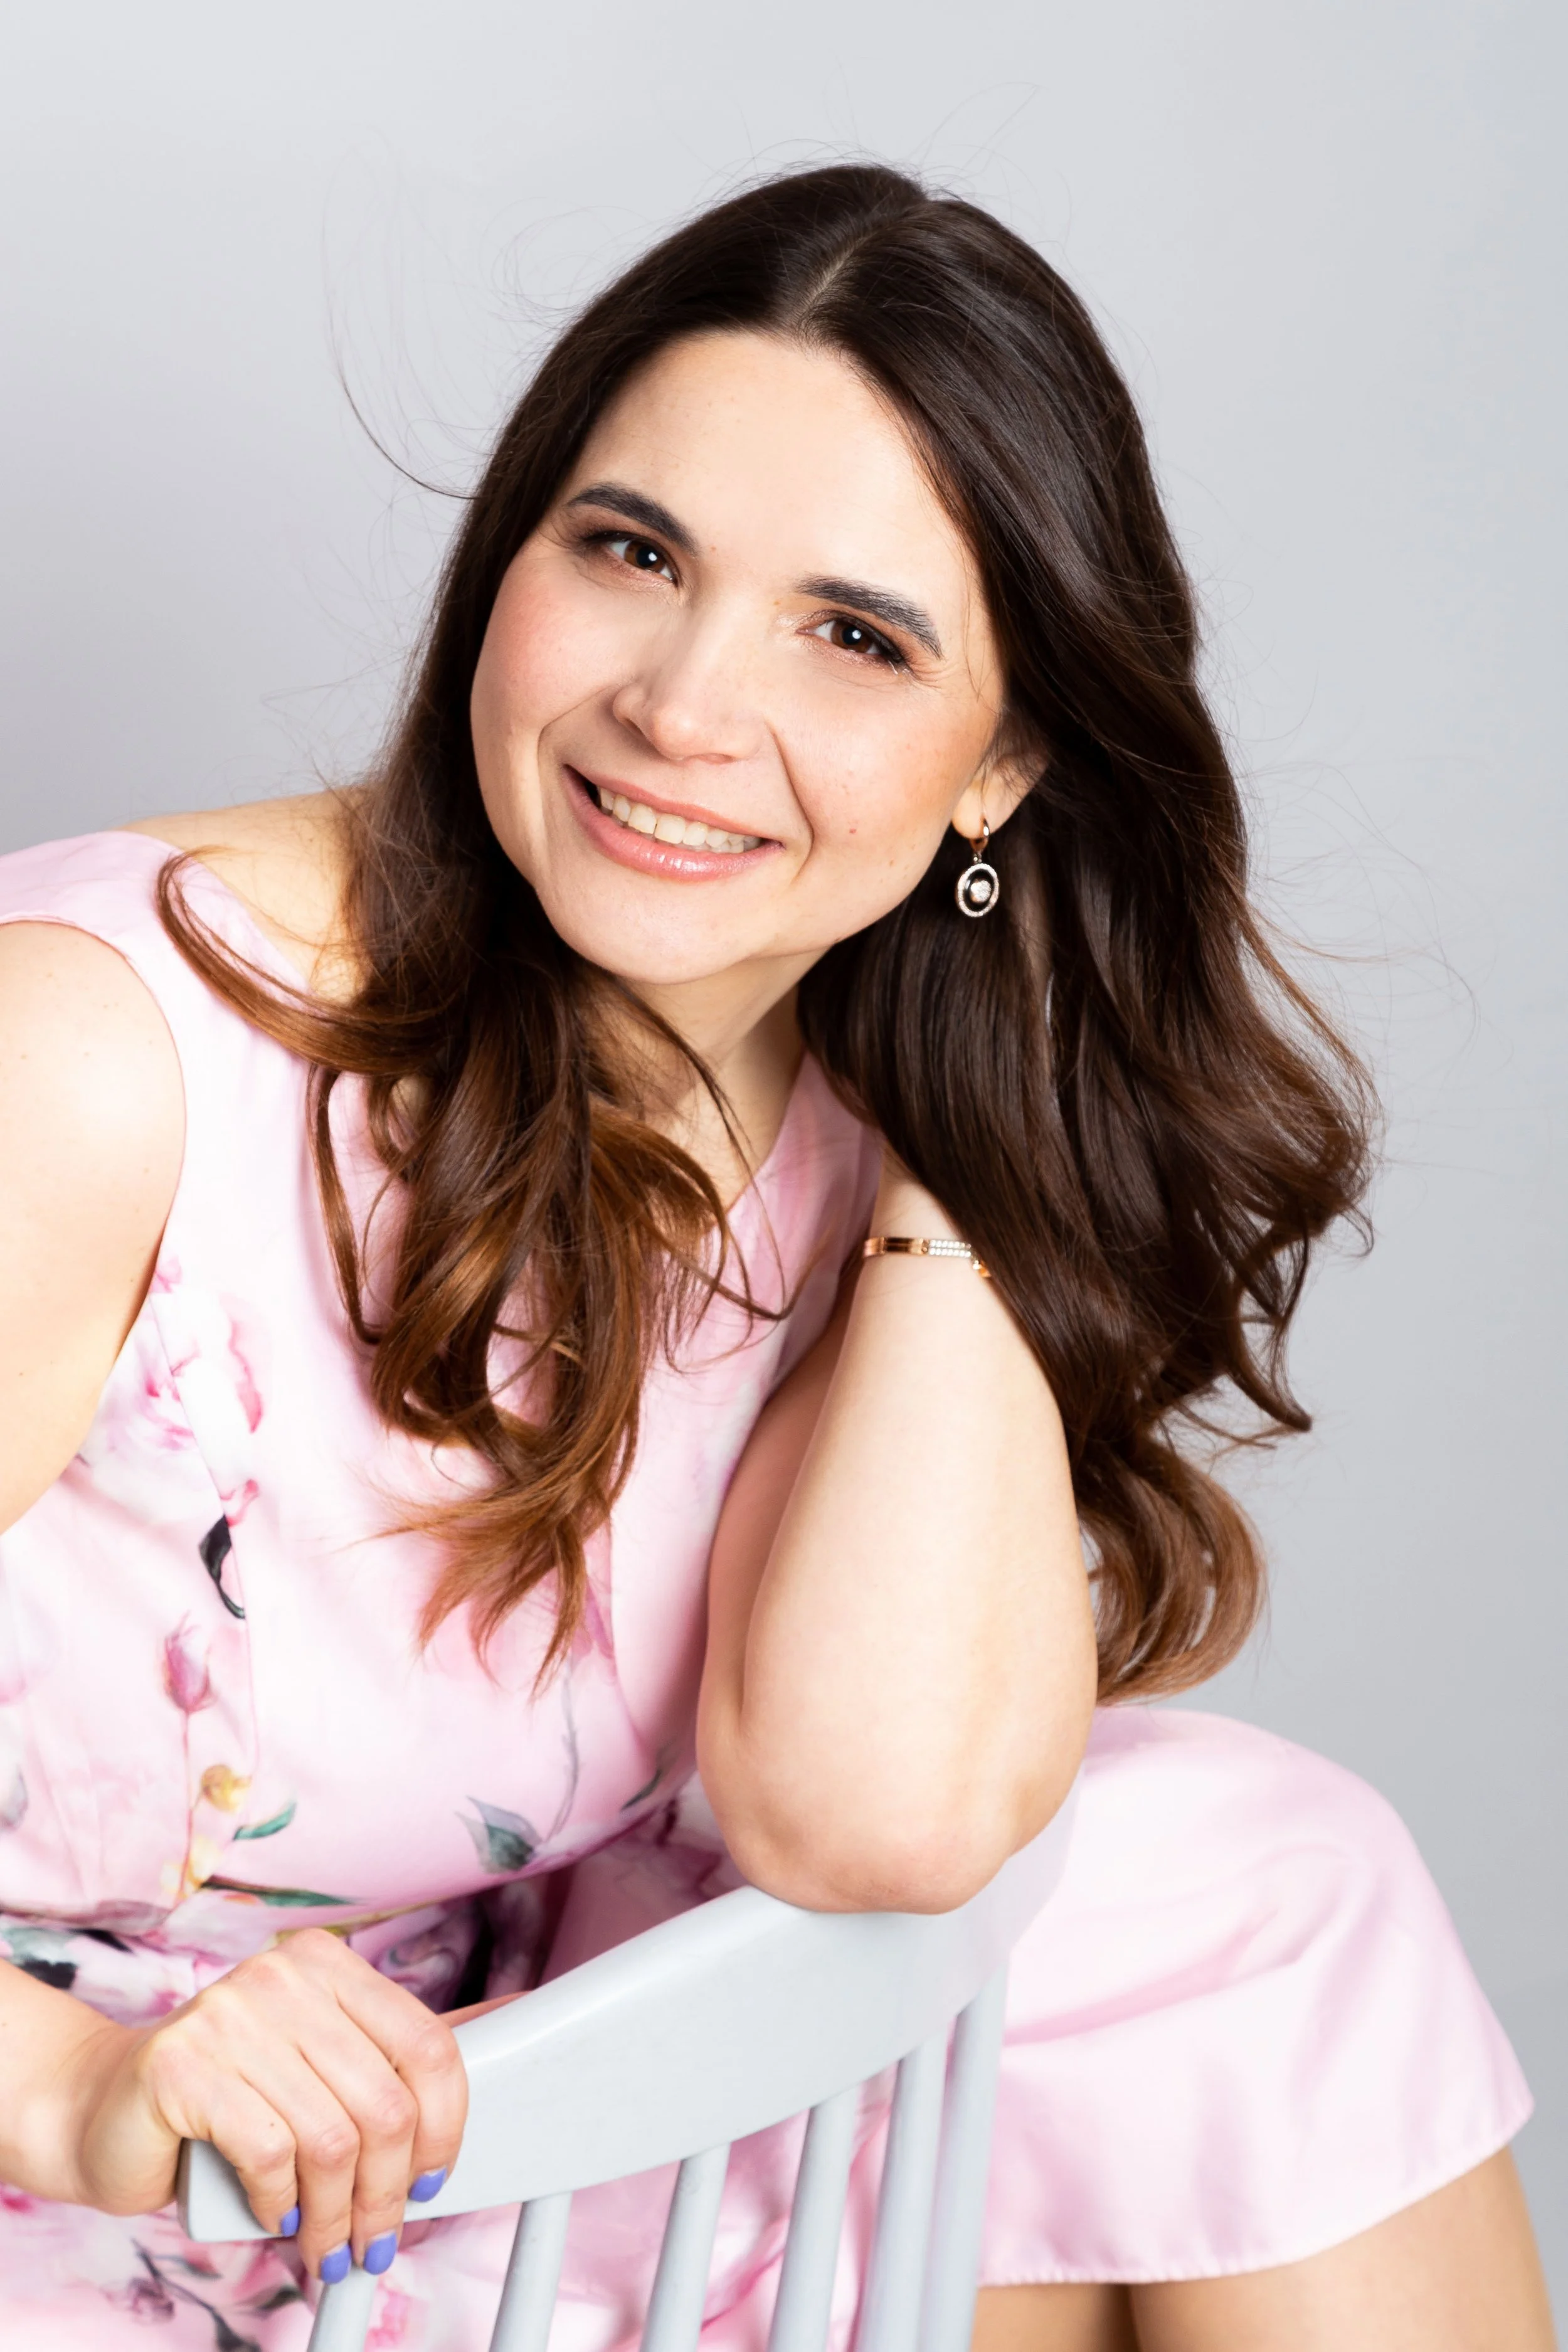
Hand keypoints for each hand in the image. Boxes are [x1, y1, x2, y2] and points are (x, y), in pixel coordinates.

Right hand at [58, 1929, 467, 2280]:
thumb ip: (389, 2060)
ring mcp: (228, 2013)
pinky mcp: (181, 2065)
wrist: (104, 2109)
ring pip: (331, 2139)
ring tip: (326, 2246)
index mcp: (329, 1964)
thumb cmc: (228, 2096)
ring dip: (335, 2216)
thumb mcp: (318, 2067)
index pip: (427, 2044)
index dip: (445, 2126)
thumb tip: (503, 2039)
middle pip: (385, 2103)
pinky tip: (275, 2215)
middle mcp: (283, 1977)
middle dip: (387, 2193)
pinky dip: (281, 2203)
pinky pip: (269, 2154)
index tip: (433, 2180)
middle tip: (374, 2239)